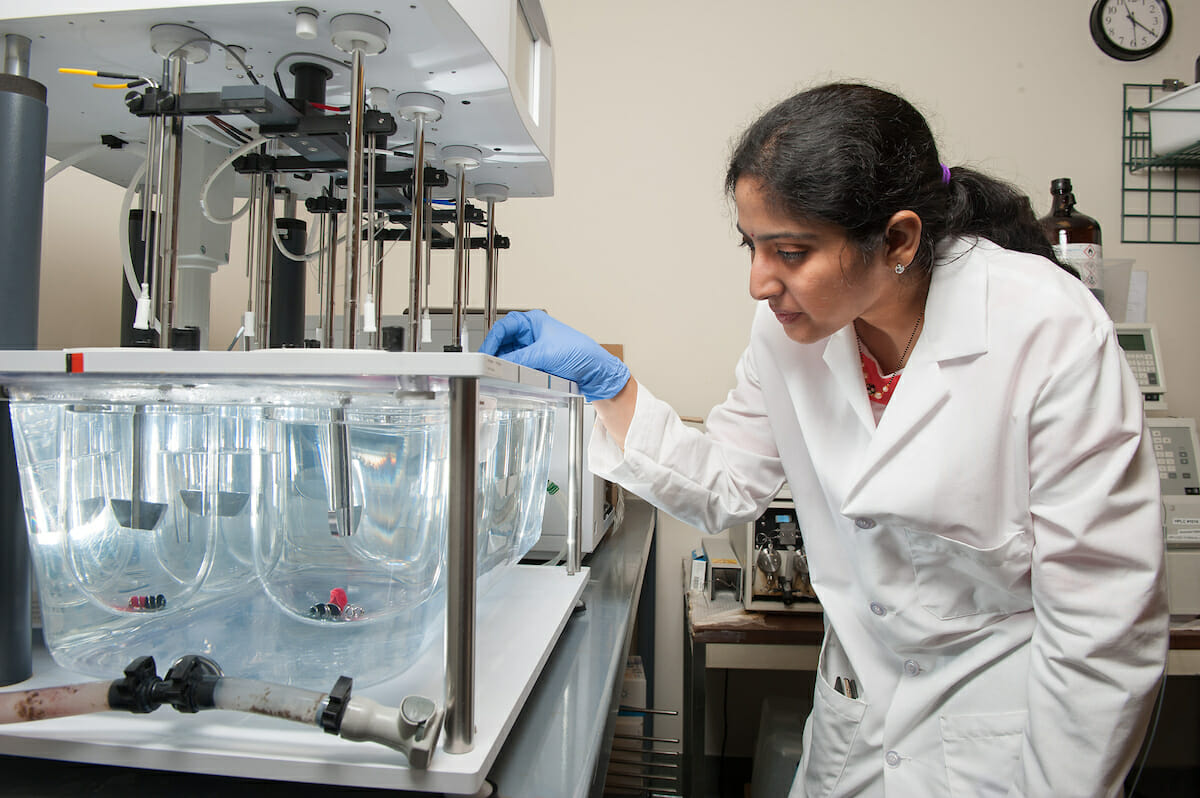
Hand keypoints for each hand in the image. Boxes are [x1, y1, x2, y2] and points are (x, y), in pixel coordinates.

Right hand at [479, 310, 629, 400]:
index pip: (504, 327)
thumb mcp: (545, 354)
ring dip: (505, 364)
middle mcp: (532, 334)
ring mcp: (533, 349)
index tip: (484, 353)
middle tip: (488, 365)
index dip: (492, 340)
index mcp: (534, 322)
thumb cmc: (580, 353)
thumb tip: (499, 363)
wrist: (595, 371)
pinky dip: (513, 372)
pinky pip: (518, 367)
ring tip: (501, 372)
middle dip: (497, 353)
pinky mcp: (536, 363)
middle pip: (504, 342)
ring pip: (509, 356)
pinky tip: (511, 377)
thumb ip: (519, 359)